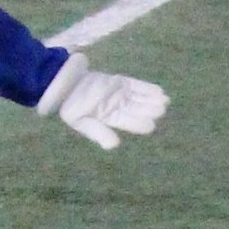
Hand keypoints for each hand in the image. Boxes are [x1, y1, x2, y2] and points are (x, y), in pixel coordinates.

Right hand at [36, 53, 168, 149]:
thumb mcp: (80, 122)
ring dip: (152, 100)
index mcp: (109, 119)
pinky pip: (136, 86)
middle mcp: (117, 107)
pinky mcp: (120, 82)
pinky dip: (147, 88)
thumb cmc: (70, 104)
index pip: (128, 123)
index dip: (139, 124)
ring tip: (165, 101)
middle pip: (137, 110)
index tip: (151, 125)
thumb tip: (114, 146)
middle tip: (161, 110)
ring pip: (140, 98)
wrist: (63, 83)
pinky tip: (159, 92)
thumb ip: (97, 132)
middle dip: (149, 110)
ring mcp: (120, 94)